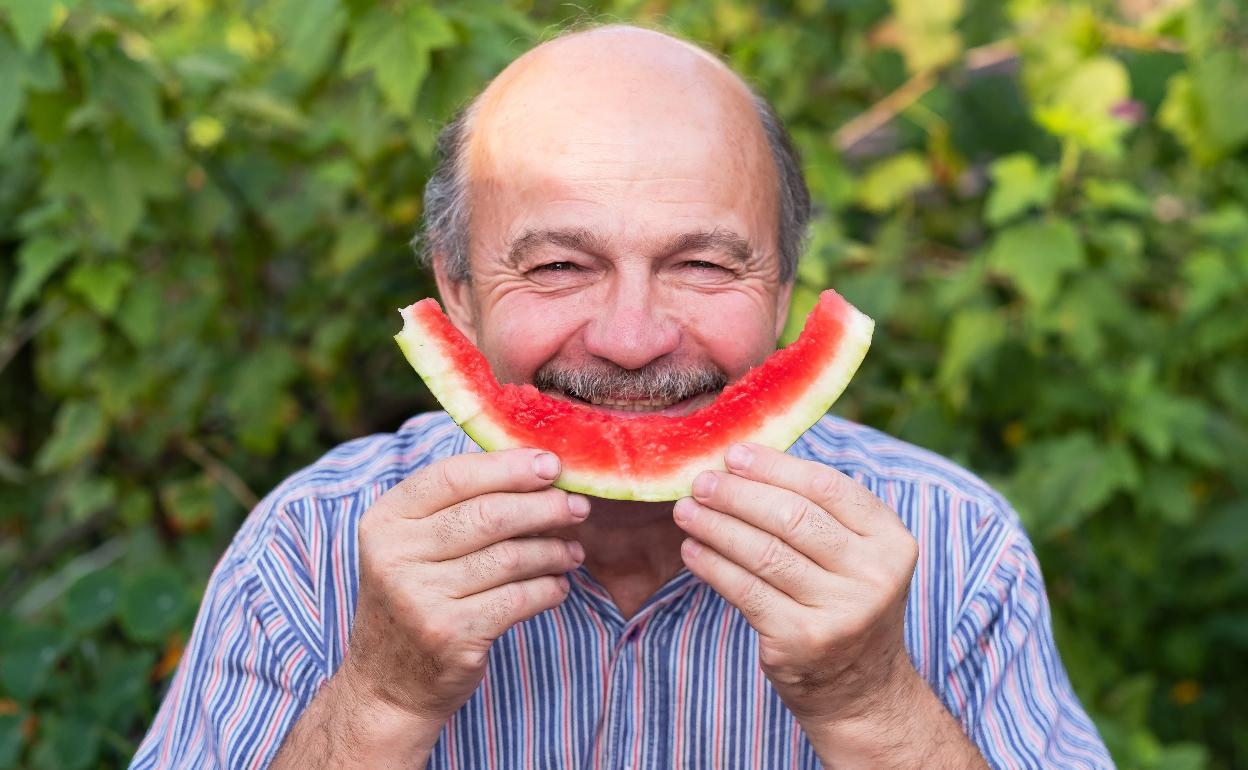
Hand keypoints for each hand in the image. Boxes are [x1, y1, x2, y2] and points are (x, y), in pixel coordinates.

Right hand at [343, 449, 587, 723]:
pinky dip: (548, 588)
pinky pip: (519, 598)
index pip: (453, 476)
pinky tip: (557, 585)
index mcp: (385, 521)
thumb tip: (533, 466)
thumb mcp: (411, 547)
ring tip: (572, 552)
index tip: (551, 465)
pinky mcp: (451, 635)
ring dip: (553, 551)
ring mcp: (420, 599)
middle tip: (578, 508)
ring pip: (511, 558)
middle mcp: (395, 557)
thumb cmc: (415, 599)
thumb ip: (454, 506)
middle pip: (489, 515)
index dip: (508, 466)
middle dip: (544, 507)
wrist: (388, 686)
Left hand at [673, 442, 919, 725]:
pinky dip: (713, 565)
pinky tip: (692, 550)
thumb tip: (745, 462)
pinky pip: (745, 590)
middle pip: (792, 517)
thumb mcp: (857, 557)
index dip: (775, 466)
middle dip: (738, 494)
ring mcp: (840, 612)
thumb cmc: (845, 604)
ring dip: (716, 526)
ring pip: (763, 552)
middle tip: (700, 482)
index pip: (827, 487)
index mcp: (891, 542)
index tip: (734, 454)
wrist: (862, 690)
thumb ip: (820, 512)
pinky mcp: (801, 640)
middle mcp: (874, 576)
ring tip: (686, 511)